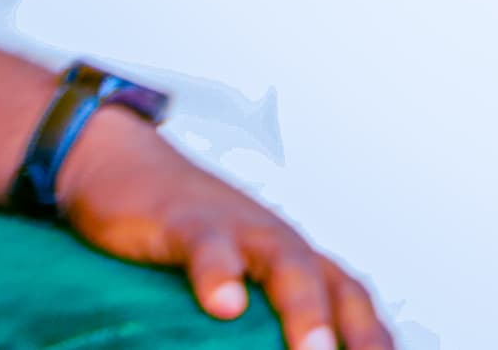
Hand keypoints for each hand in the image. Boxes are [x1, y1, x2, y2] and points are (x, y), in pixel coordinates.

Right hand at [56, 107, 390, 349]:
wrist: (124, 165)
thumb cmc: (184, 235)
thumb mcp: (225, 280)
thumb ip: (253, 322)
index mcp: (294, 259)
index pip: (351, 297)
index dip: (374, 332)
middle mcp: (277, 241)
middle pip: (329, 283)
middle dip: (355, 331)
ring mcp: (237, 226)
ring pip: (283, 261)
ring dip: (302, 307)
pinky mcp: (188, 219)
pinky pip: (208, 246)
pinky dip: (219, 274)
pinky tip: (223, 303)